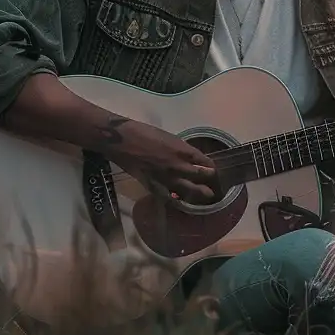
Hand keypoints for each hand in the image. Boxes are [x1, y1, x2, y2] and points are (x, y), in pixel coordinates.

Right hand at [100, 117, 218, 205]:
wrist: (120, 139)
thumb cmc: (143, 132)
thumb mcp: (169, 137)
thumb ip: (182, 149)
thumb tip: (191, 158)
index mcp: (184, 151)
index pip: (206, 162)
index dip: (211, 168)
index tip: (213, 171)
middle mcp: (179, 166)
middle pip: (202, 178)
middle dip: (211, 182)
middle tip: (214, 187)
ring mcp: (168, 178)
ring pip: (190, 191)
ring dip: (199, 194)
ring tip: (206, 197)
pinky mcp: (155, 185)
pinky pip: (170, 197)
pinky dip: (178, 199)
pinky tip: (182, 201)